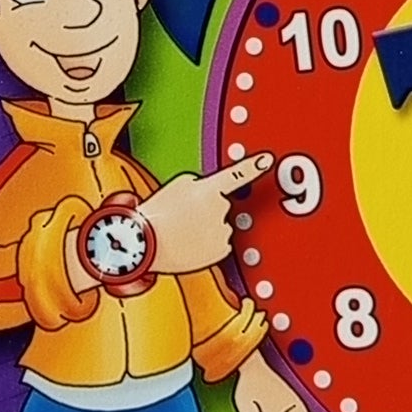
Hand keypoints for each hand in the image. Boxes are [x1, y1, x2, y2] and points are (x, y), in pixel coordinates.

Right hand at [137, 151, 277, 274]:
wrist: (145, 245)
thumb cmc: (158, 213)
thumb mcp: (177, 185)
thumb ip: (201, 184)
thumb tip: (212, 193)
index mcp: (209, 189)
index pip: (236, 174)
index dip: (252, 166)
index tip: (266, 159)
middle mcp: (221, 210)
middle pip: (221, 204)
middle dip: (207, 208)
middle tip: (181, 215)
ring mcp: (223, 231)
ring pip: (220, 225)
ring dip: (205, 227)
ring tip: (181, 231)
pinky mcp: (221, 251)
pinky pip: (219, 242)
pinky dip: (207, 244)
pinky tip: (189, 243)